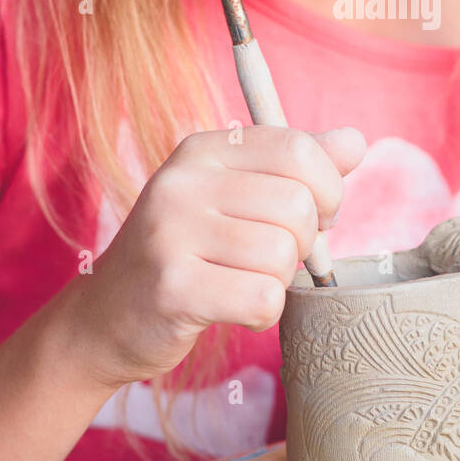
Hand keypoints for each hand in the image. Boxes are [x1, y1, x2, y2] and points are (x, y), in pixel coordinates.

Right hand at [64, 125, 365, 388]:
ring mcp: (171, 233)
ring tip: (242, 280)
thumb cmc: (185, 253)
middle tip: (272, 258)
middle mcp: (182, 182)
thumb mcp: (234, 196)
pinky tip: (234, 308)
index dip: (328, 189)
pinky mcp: (172, 288)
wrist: (104, 318)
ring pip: (283, 255)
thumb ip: (296, 167)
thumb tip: (355, 142)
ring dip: (278, 280)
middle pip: (298, 206)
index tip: (316, 214)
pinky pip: (263, 297)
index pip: (299, 150)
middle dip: (303, 243)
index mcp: (202, 151)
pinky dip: (263, 312)